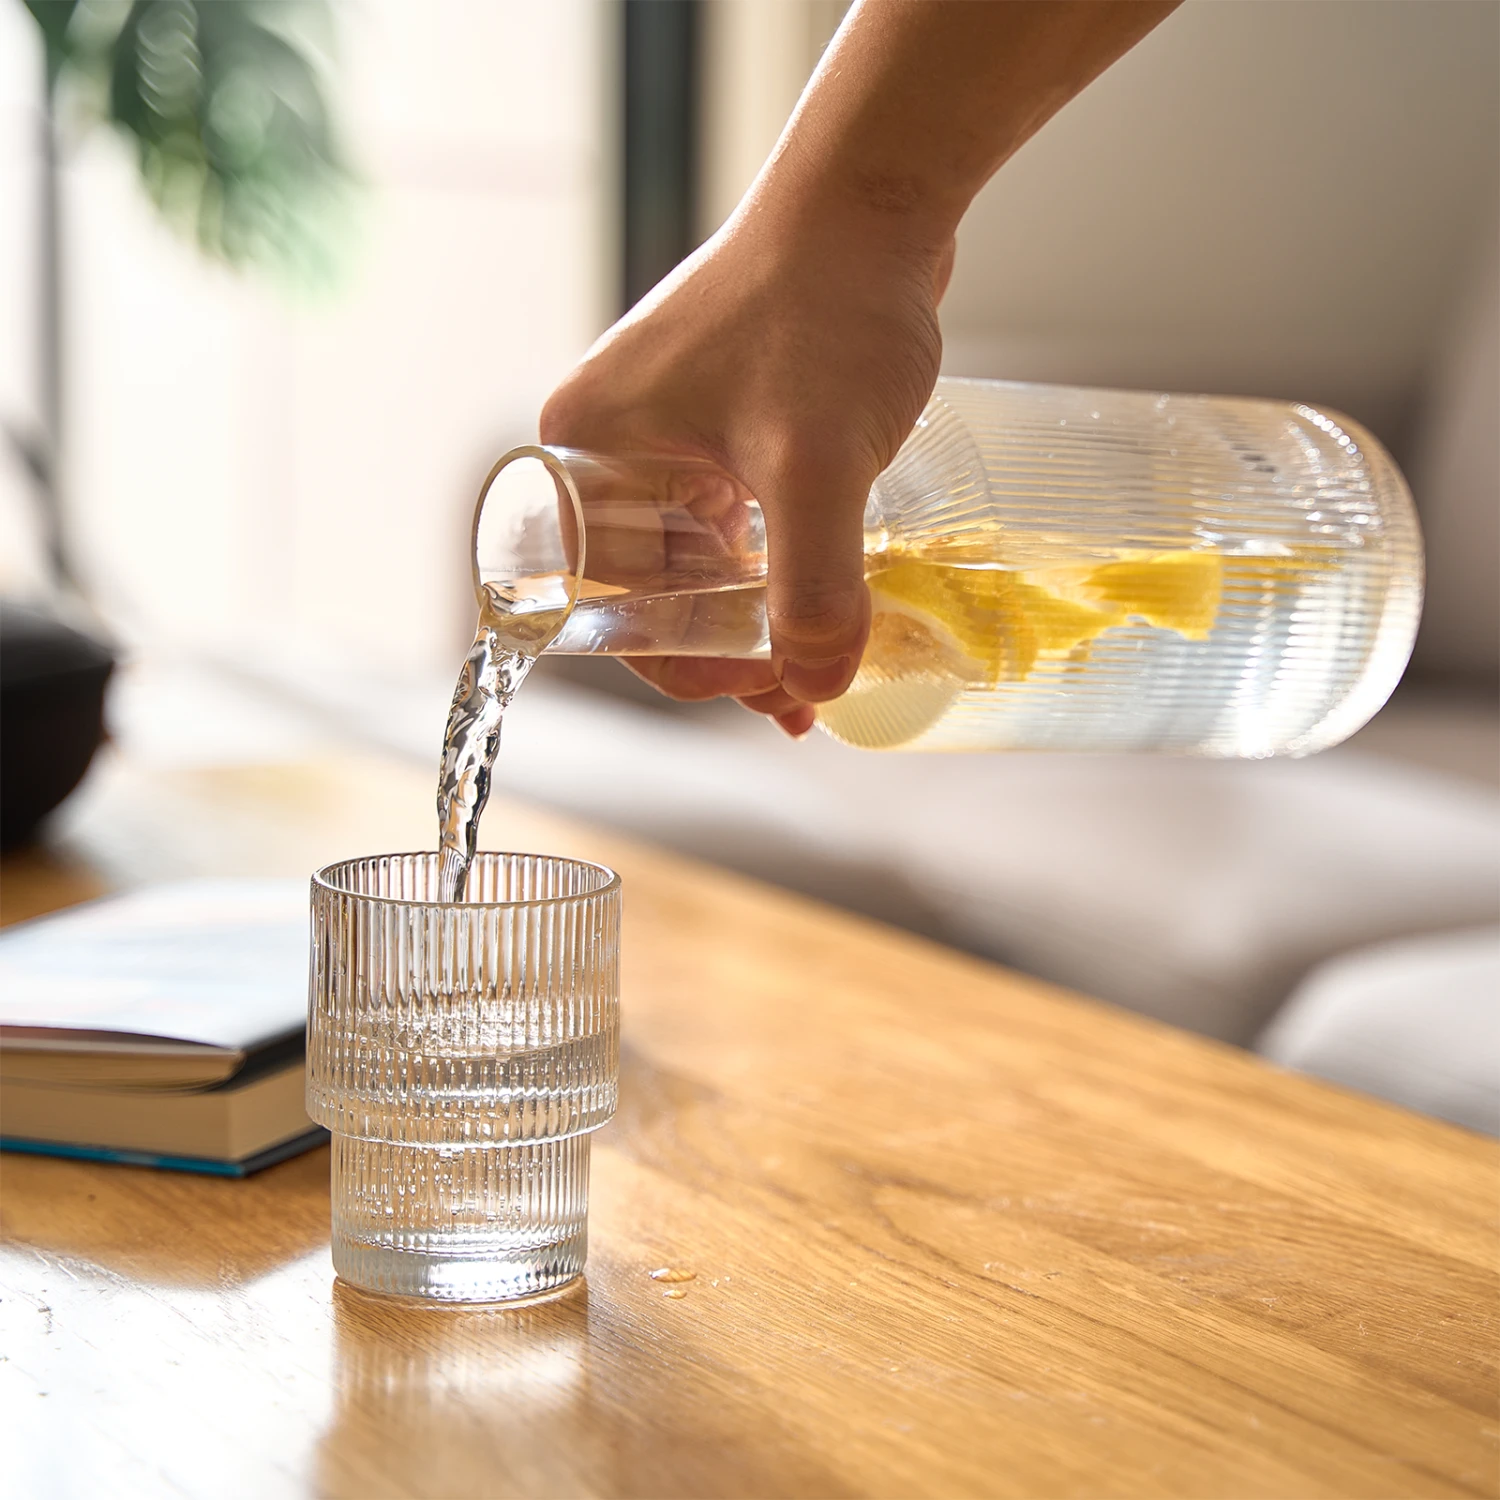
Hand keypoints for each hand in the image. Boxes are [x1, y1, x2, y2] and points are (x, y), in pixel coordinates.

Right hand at [540, 195, 952, 736]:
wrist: (874, 203)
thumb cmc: (824, 310)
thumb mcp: (814, 464)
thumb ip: (813, 587)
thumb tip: (817, 687)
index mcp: (585, 459)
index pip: (617, 605)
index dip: (691, 665)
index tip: (775, 693)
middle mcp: (611, 451)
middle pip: (660, 593)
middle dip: (731, 651)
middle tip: (806, 694)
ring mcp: (667, 437)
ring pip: (702, 565)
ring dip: (759, 619)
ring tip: (825, 665)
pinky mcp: (722, 426)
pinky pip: (738, 526)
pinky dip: (778, 569)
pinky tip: (824, 606)